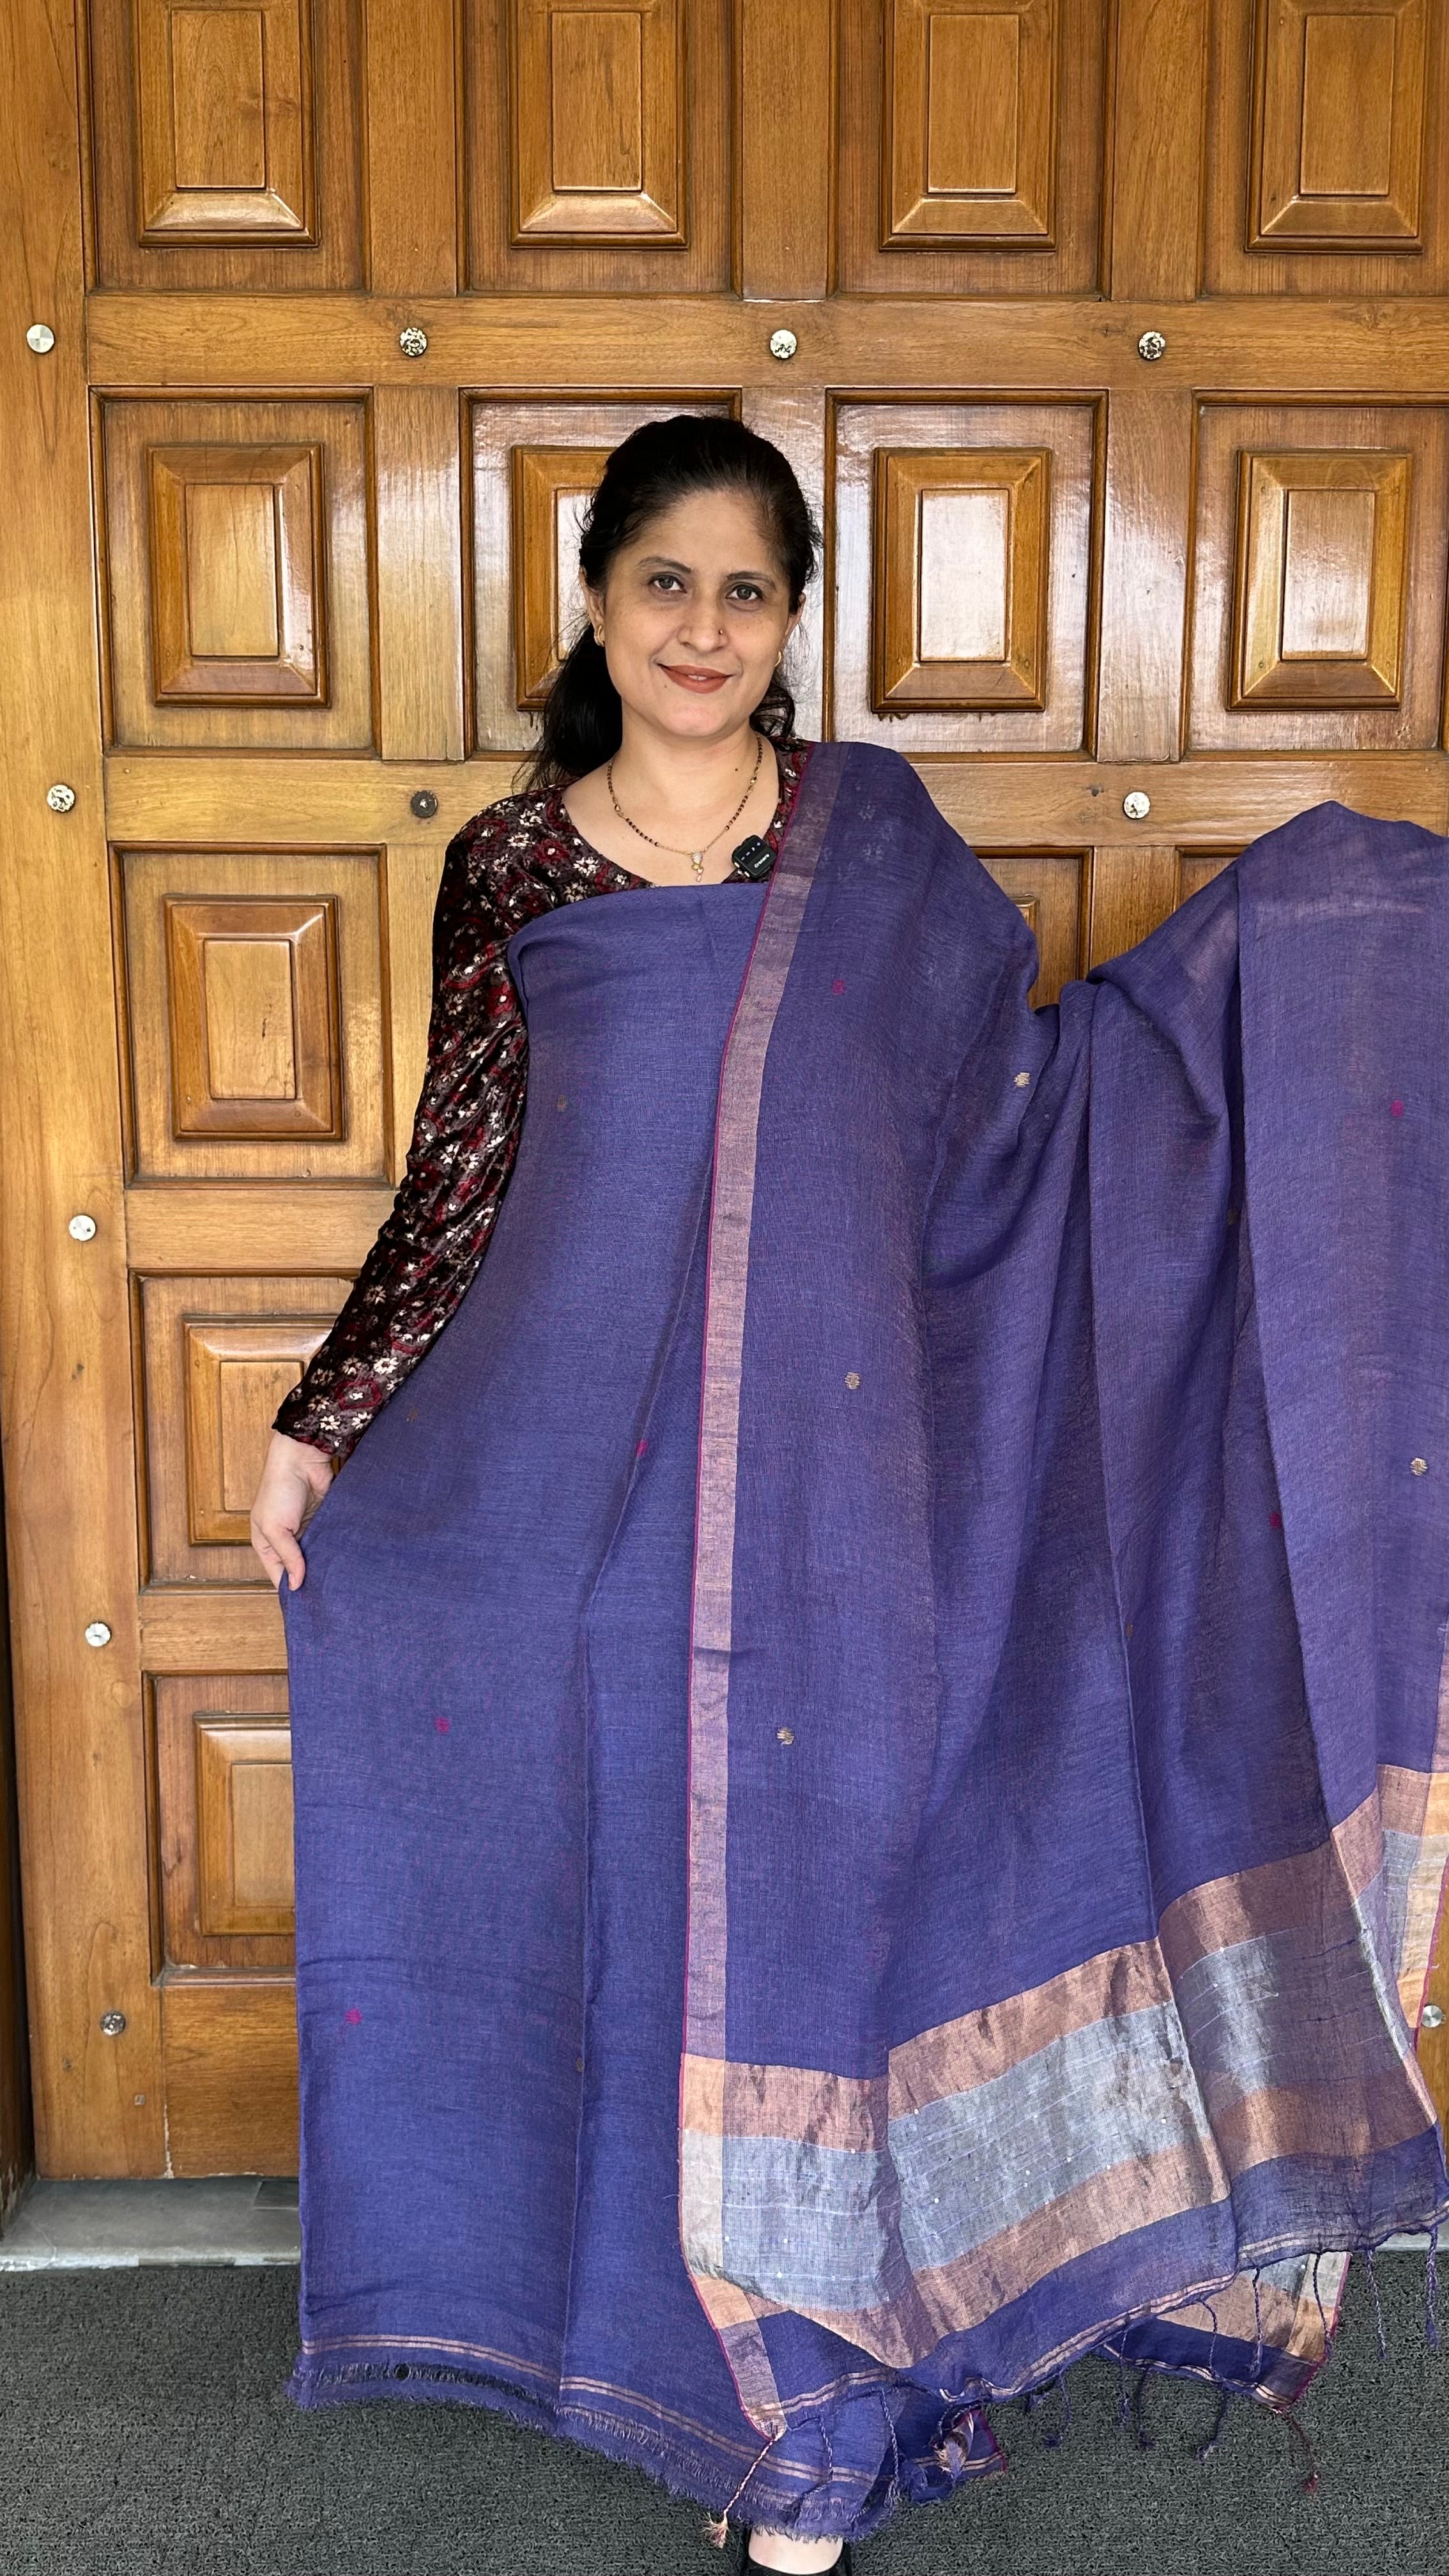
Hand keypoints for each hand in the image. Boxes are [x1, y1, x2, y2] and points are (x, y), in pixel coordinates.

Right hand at [250, 1431, 335, 1591]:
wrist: (302, 1458)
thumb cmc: (279, 1489)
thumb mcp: (275, 1528)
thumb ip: (287, 1556)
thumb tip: (295, 1584)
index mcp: (266, 1544)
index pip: (277, 1575)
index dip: (289, 1589)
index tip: (305, 1608)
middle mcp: (286, 1540)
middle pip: (298, 1568)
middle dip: (310, 1581)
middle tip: (327, 1600)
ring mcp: (306, 1530)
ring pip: (316, 1557)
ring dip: (325, 1566)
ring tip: (339, 1586)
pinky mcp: (324, 1521)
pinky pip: (329, 1541)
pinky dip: (335, 1550)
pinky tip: (346, 1563)